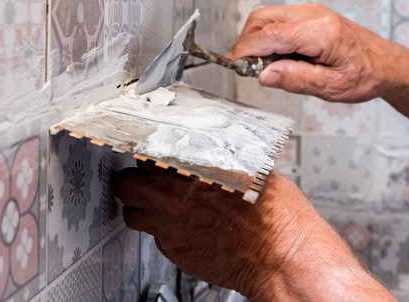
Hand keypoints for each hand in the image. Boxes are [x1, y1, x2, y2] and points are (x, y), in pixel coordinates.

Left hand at [114, 161, 393, 300]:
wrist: (281, 259)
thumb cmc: (275, 216)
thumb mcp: (250, 168)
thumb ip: (216, 159)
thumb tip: (207, 150)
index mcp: (189, 169)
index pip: (145, 151)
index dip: (148, 152)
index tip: (151, 152)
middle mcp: (172, 198)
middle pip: (127, 183)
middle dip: (136, 180)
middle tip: (148, 179)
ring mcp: (169, 227)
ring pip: (132, 212)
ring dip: (141, 206)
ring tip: (160, 204)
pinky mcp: (174, 251)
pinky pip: (155, 236)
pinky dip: (164, 229)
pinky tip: (186, 225)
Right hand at [230, 3, 408, 102]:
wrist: (387, 64)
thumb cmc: (366, 75)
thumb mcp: (331, 87)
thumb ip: (295, 79)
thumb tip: (264, 75)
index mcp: (320, 32)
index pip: (269, 34)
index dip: (246, 49)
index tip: (234, 65)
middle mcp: (314, 14)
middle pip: (262, 18)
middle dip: (247, 42)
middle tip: (249, 69)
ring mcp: (311, 11)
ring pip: (266, 16)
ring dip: (257, 39)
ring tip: (267, 66)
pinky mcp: (309, 14)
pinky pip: (277, 20)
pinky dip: (268, 36)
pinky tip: (278, 58)